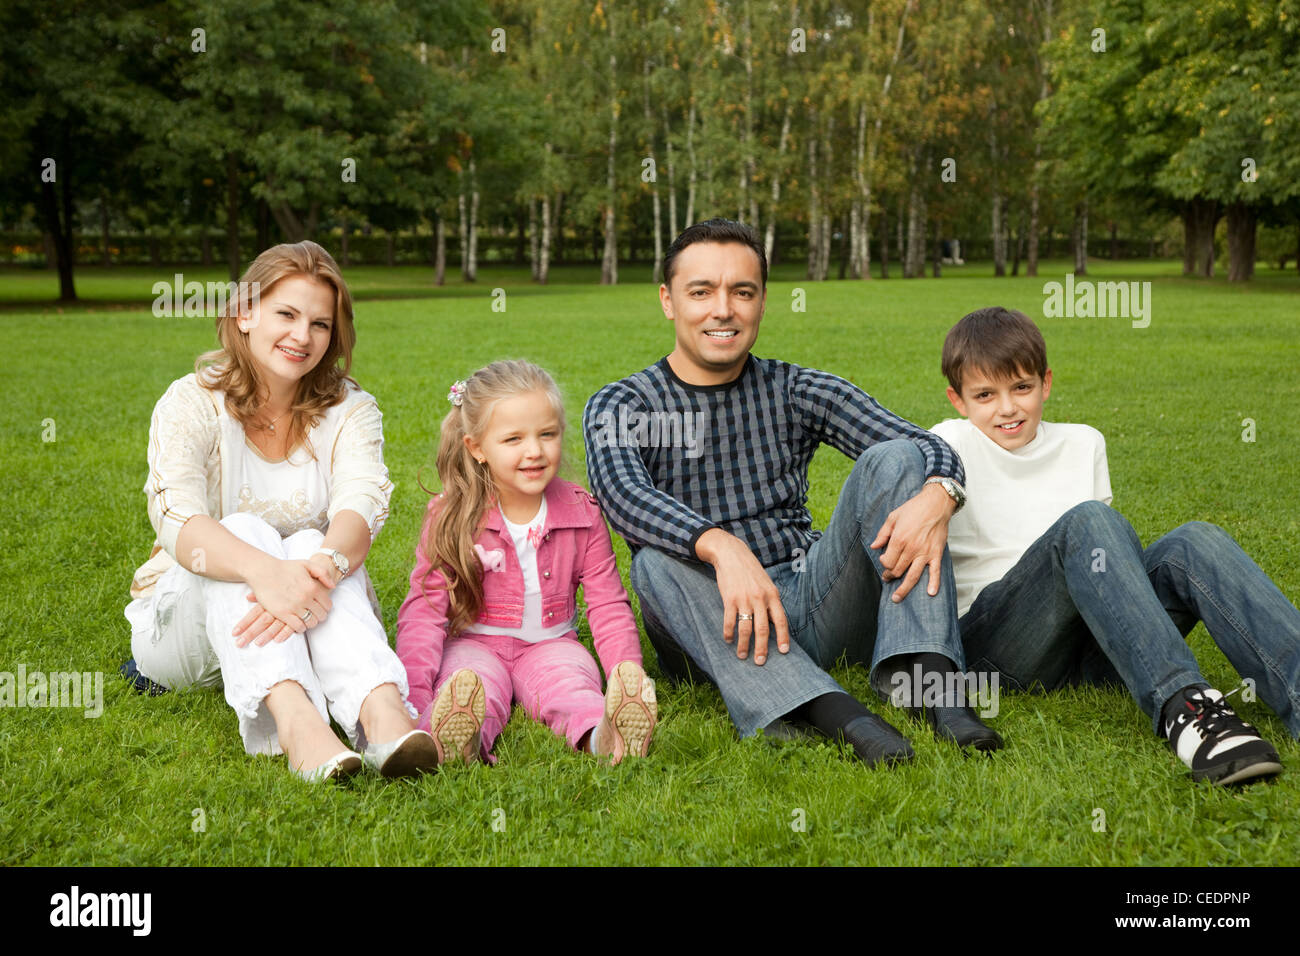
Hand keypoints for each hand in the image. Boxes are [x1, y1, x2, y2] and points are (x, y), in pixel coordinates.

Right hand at [233, 557, 334, 647]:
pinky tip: (298, 624)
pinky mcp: (283, 613)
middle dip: (319, 616)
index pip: (328, 605)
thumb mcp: (307, 564)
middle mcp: (306, 598)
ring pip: (310, 622)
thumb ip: (323, 573)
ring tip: (307, 620)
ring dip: (310, 623)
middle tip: (314, 615)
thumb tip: (333, 586)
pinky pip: (298, 627)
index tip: (321, 609)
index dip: (326, 609)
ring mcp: (294, 606)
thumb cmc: (285, 567)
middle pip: (321, 615)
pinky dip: (300, 628)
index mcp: (313, 587)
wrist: (263, 571)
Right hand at [696, 529, 789, 665]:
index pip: (781, 620)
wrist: (732, 554)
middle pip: (763, 629)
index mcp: (772, 595)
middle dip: (762, 648)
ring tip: (742, 656)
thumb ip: (770, 602)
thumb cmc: (750, 571)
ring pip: (746, 629)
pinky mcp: (729, 599)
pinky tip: (728, 639)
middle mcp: (760, 598)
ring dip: (743, 645)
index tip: (783, 652)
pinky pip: (729, 621)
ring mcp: (744, 599)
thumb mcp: (766, 584)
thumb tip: (774, 623)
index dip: (783, 637)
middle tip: (760, 662)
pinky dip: (728, 633)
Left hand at [869, 482, 954, 602]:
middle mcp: (911, 549)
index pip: (888, 562)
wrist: (936, 503)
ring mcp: (925, 553)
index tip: (884, 561)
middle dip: (890, 576)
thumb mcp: (893, 517)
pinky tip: (930, 593)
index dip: (884, 564)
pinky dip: (933, 583)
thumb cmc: (913, 509)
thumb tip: (874, 547)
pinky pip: (935, 571)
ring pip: (913, 576)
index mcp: (899, 540)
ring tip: (897, 598)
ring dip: (904, 589)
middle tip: (888, 578)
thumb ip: (882, 534)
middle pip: (898, 570)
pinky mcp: (936, 554)